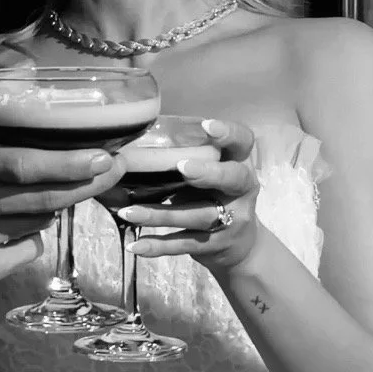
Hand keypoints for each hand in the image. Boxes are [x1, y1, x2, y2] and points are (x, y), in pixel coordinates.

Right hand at [0, 121, 124, 296]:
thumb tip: (17, 77)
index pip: (23, 164)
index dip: (70, 163)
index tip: (103, 155)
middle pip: (40, 197)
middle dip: (85, 184)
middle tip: (113, 169)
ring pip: (35, 224)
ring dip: (55, 206)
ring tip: (62, 188)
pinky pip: (20, 253)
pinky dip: (28, 237)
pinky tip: (14, 224)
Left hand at [120, 117, 260, 273]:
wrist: (240, 245)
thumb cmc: (214, 195)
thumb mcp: (212, 173)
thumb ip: (189, 157)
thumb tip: (132, 143)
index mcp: (240, 163)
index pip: (243, 142)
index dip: (229, 133)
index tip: (206, 125)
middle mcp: (241, 191)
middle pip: (232, 179)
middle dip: (208, 172)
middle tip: (181, 167)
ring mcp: (231, 221)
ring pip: (198, 216)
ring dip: (161, 214)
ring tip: (129, 212)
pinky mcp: (214, 245)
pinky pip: (184, 244)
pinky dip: (158, 245)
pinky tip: (136, 245)